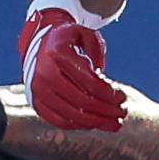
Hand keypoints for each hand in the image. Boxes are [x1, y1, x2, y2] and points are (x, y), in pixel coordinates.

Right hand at [20, 8, 124, 129]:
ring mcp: (38, 90)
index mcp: (58, 54)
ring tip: (114, 123)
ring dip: (96, 122)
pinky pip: (58, 120)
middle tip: (122, 112)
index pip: (89, 82)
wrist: (39, 44)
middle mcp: (44, 73)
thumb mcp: (86, 34)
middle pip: (82, 101)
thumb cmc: (68, 40)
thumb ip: (98, 52)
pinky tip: (94, 124)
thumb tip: (103, 81)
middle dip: (106, 110)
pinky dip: (78, 125)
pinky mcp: (36, 102)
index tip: (122, 97)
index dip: (109, 93)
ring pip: (71, 114)